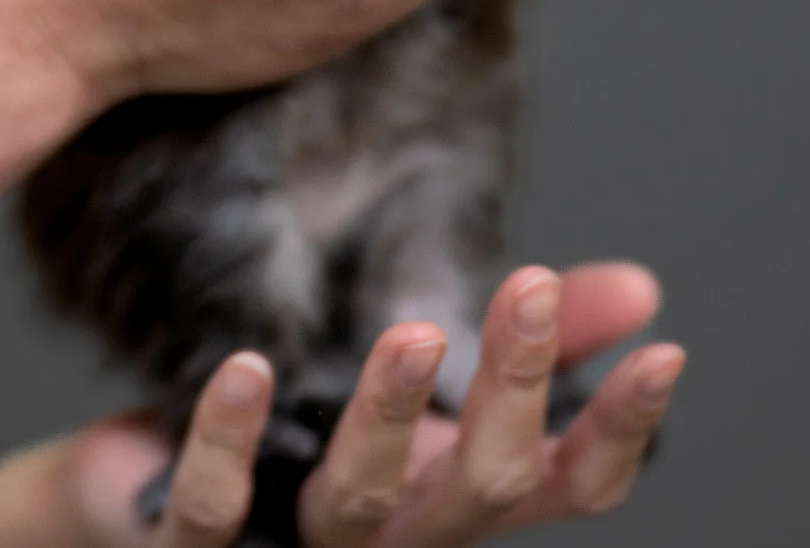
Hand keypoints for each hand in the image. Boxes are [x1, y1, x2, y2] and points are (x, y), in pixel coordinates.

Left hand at [0, 257, 681, 547]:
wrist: (146, 504)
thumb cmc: (310, 445)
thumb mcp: (429, 390)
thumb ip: (532, 346)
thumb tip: (637, 287)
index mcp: (450, 493)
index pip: (561, 488)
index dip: (617, 434)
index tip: (663, 354)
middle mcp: (392, 535)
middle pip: (477, 493)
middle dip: (511, 394)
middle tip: (529, 288)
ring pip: (354, 508)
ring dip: (386, 418)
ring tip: (413, 333)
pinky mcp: (187, 544)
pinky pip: (210, 508)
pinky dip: (229, 441)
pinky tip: (248, 366)